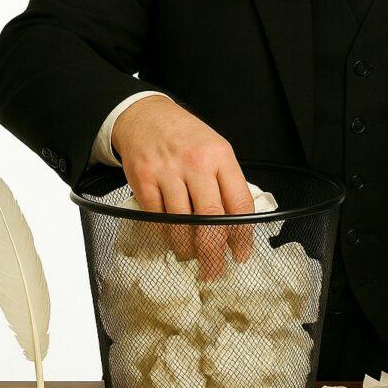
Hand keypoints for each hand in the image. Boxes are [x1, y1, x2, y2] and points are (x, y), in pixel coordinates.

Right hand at [111, 96, 253, 276]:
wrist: (146, 116)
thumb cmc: (185, 136)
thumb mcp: (216, 149)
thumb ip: (227, 182)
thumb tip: (238, 225)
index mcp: (221, 156)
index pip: (239, 203)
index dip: (243, 235)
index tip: (242, 254)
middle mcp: (196, 164)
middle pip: (211, 219)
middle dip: (215, 252)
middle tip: (216, 270)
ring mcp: (168, 172)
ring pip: (181, 224)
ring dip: (188, 249)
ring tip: (193, 257)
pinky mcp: (144, 181)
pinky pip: (157, 219)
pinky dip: (166, 236)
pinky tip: (173, 241)